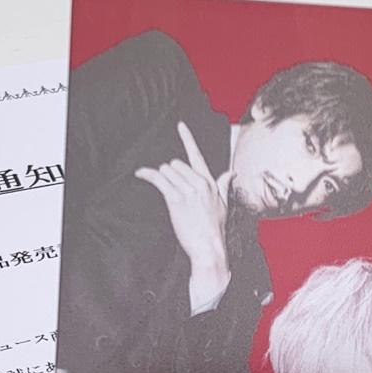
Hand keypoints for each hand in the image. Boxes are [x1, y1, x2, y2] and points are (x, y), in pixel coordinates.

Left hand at [134, 122, 230, 311]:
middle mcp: (199, 182)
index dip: (187, 138)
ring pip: (166, 171)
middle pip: (175, 163)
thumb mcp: (223, 204)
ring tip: (164, 190)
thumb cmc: (214, 228)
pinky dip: (147, 175)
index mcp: (209, 182)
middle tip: (170, 187)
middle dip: (169, 173)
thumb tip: (231, 172)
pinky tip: (140, 173)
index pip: (197, 155)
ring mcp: (187, 190)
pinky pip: (158, 180)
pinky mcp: (176, 199)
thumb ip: (223, 185)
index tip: (180, 125)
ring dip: (161, 178)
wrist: (209, 246)